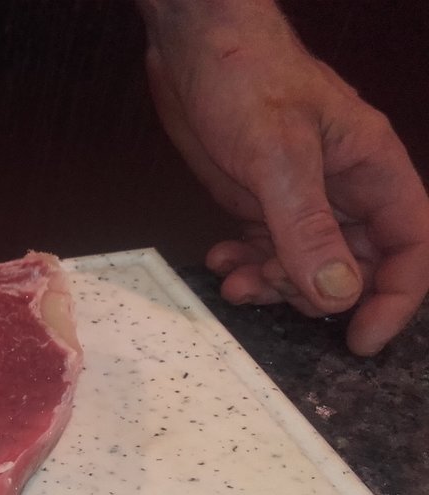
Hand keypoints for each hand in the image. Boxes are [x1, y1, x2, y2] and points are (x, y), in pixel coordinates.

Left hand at [137, 0, 428, 354]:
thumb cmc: (247, 78)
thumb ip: (307, 225)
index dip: (395, 298)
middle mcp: (345, 189)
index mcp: (373, 170)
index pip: (411, 247)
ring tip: (236, 279)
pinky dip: (247, 266)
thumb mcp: (278, 155)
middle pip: (354, 268)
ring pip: (306, 266)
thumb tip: (337, 292)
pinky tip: (221, 259)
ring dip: (274, 284)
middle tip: (269, 288)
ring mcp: (302, 198)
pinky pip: (267, 251)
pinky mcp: (262, 201)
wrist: (194, 48)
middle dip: (314, 293)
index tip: (359, 339)